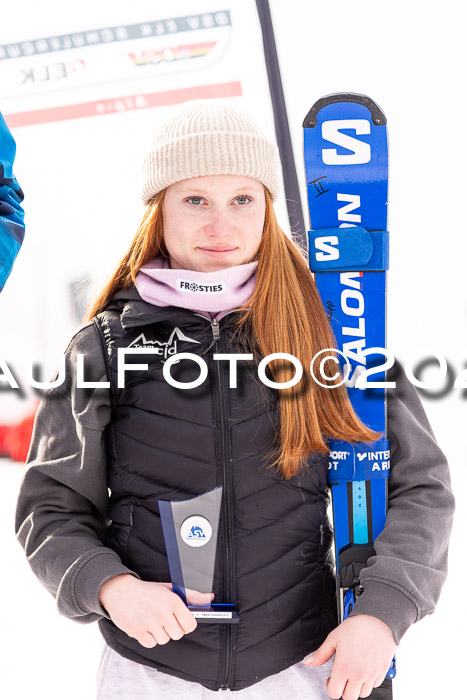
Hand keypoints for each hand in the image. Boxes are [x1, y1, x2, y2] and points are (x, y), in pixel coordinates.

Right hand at [99, 574, 213, 647]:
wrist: (120, 591)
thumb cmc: (148, 591)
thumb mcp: (171, 589)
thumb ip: (192, 596)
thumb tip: (210, 598)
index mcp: (173, 600)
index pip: (190, 625)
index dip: (186, 624)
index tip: (180, 620)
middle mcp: (162, 612)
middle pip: (178, 634)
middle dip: (172, 628)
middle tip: (164, 618)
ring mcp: (149, 623)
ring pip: (165, 640)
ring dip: (160, 633)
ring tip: (153, 620)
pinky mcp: (137, 632)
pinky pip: (151, 644)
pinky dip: (149, 638)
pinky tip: (145, 626)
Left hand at [303, 615, 395, 699]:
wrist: (377, 620)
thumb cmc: (356, 627)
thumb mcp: (333, 638)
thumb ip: (321, 654)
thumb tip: (308, 661)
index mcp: (343, 668)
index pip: (334, 693)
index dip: (330, 686)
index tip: (331, 678)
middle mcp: (358, 675)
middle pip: (349, 698)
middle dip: (344, 689)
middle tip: (343, 677)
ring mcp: (371, 675)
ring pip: (363, 694)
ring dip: (357, 687)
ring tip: (354, 672)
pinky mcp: (382, 672)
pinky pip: (375, 685)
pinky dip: (369, 681)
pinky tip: (365, 668)